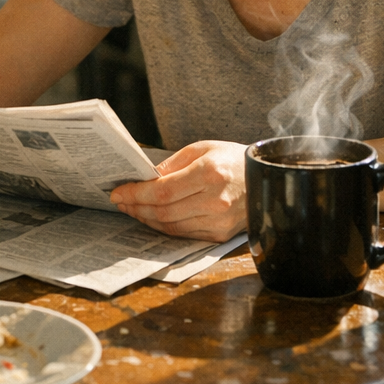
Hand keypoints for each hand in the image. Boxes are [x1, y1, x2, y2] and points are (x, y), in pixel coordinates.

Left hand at [109, 140, 247, 242]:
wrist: (265, 179)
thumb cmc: (232, 159)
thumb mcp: (203, 148)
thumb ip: (173, 163)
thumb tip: (147, 177)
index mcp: (209, 173)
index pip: (163, 190)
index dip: (136, 193)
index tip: (118, 192)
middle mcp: (214, 200)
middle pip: (163, 211)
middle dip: (137, 207)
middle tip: (121, 202)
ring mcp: (218, 221)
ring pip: (171, 226)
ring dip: (147, 219)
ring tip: (132, 209)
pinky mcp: (220, 235)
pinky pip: (184, 234)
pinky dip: (164, 227)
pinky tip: (153, 218)